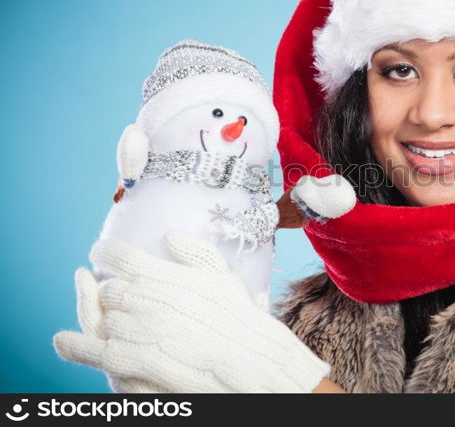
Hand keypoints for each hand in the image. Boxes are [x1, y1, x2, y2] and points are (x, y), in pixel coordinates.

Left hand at [53, 231, 330, 391]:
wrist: (248, 361)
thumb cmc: (239, 320)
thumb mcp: (223, 277)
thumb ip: (195, 252)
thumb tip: (171, 234)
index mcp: (165, 274)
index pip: (120, 256)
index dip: (105, 252)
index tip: (99, 253)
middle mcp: (147, 298)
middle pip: (110, 289)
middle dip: (112, 292)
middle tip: (120, 295)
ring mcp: (139, 330)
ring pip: (105, 319)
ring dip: (108, 320)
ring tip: (117, 321)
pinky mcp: (136, 359)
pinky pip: (102, 350)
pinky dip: (81, 347)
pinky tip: (65, 342)